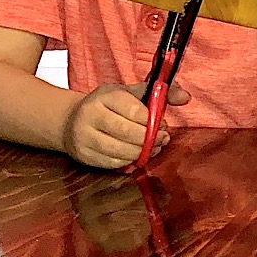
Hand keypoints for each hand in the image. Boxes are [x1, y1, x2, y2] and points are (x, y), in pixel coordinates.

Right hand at [62, 83, 189, 168]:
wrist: (70, 120)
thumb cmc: (109, 106)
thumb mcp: (132, 93)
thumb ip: (160, 93)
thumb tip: (186, 97)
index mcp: (104, 96)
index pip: (133, 110)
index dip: (152, 120)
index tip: (163, 124)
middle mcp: (90, 115)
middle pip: (127, 132)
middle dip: (150, 139)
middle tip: (163, 139)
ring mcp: (83, 136)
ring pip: (119, 150)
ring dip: (142, 152)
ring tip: (153, 148)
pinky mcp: (82, 155)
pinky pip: (111, 163)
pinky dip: (128, 161)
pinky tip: (136, 155)